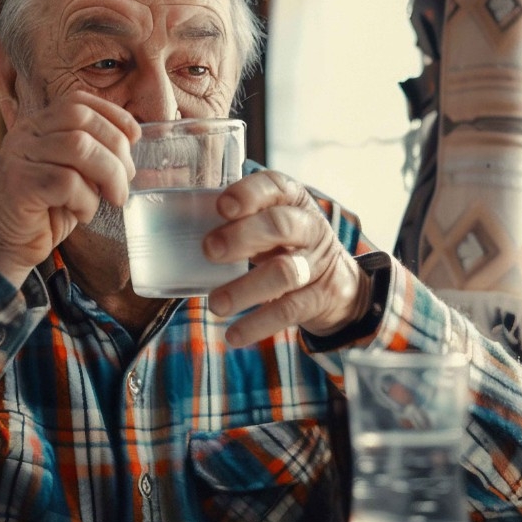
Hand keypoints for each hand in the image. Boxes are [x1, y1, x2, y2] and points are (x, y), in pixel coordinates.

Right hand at [0, 90, 139, 285]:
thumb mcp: (73, 176)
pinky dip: (87, 201)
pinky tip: (83, 214)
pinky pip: (68, 182)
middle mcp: (26, 135)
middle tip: (126, 179)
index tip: (133, 138)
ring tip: (114, 198)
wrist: (6, 246)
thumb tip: (130, 143)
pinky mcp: (21, 185)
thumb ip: (94, 156)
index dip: (112, 114)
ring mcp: (20, 157)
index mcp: (38, 127)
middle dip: (116, 147)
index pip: (78, 102)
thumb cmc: (45, 212)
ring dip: (109, 174)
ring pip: (79, 146)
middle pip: (81, 119)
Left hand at [203, 170, 371, 346]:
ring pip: (284, 272)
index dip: (249, 194)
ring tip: (216, 304)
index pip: (276, 186)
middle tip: (209, 251)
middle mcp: (309, 227)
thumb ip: (240, 221)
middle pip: (281, 225)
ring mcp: (317, 264)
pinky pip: (288, 311)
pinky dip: (258, 324)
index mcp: (293, 201)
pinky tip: (233, 335)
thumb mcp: (271, 225)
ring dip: (245, 288)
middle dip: (243, 236)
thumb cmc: (288, 246)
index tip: (222, 207)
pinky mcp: (319, 298)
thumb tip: (181, 223)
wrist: (340, 285)